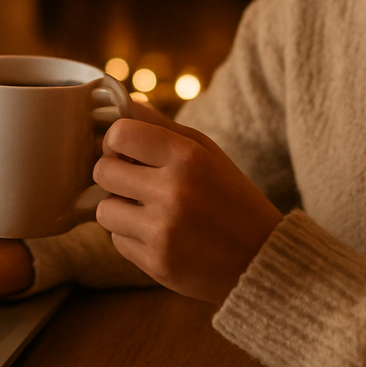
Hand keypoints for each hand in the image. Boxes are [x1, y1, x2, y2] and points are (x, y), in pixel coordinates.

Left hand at [94, 107, 282, 306]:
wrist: (262, 259)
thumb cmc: (231, 198)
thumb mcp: (207, 153)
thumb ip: (163, 127)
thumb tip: (124, 103)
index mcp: (188, 157)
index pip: (119, 134)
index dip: (115, 141)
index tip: (126, 151)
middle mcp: (174, 192)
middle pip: (103, 171)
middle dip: (115, 175)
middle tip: (136, 181)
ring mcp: (163, 231)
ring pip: (103, 210)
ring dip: (120, 209)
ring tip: (148, 211)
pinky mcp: (156, 263)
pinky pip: (116, 240)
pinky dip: (131, 237)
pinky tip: (159, 235)